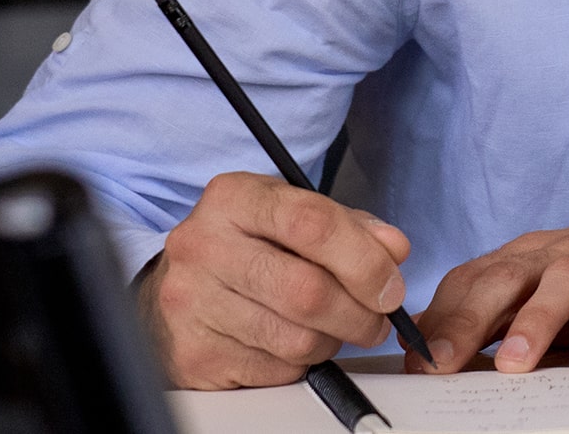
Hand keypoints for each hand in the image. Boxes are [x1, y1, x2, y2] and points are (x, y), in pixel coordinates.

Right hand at [139, 172, 458, 387]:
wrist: (175, 292)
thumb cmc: (244, 249)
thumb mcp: (291, 217)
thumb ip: (349, 227)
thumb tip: (393, 250)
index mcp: (233, 199)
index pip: (312, 223)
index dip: (365, 260)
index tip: (390, 285)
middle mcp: (204, 246)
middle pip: (308, 291)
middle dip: (360, 312)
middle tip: (377, 318)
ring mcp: (193, 303)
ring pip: (297, 338)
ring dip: (332, 340)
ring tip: (331, 326)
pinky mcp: (196, 354)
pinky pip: (277, 370)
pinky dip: (301, 363)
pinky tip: (290, 343)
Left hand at [409, 222, 568, 373]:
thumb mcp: (549, 297)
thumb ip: (503, 320)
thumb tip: (440, 358)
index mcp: (529, 258)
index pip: (472, 280)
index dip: (440, 320)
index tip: (414, 363)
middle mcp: (561, 256)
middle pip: (506, 278)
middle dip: (468, 321)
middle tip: (440, 365)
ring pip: (565, 283)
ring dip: (535, 322)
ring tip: (511, 364)